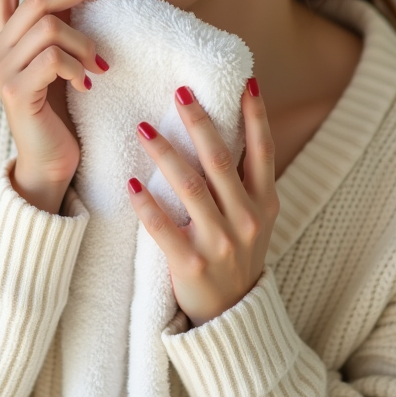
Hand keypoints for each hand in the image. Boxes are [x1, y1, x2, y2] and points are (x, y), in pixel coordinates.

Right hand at [0, 0, 118, 212]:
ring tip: (98, 64)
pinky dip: (79, 66)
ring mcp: (2, 72)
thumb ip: (64, 17)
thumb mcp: (64, 56)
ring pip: (49, 27)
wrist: (50, 163)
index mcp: (3, 36)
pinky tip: (88, 83)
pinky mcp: (17, 93)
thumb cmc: (60, 110)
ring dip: (85, 41)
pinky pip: (53, 59)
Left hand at [127, 80, 279, 327]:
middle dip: (200, 122)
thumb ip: (244, 179)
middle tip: (179, 93)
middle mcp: (247, 219)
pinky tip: (131, 184)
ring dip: (166, 154)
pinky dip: (147, 205)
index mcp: (265, 202)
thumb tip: (225, 126)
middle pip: (221, 160)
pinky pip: (165, 229)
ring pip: (191, 188)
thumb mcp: (255, 217)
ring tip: (143, 128)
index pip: (263, 150)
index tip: (244, 81)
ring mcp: (221, 243)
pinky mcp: (192, 266)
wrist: (234, 315)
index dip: (256, 115)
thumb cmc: (239, 253)